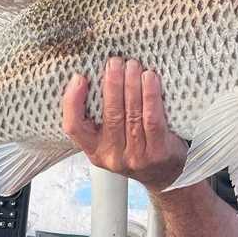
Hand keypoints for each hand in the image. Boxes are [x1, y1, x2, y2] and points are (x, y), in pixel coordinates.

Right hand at [62, 57, 188, 191]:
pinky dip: (150, 96)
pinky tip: (150, 79)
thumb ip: (101, 117)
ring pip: (131, 114)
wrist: (164, 175)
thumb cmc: (136, 148)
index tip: (79, 78)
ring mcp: (135, 156)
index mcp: (95, 150)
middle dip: (112, 83)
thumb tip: (99, 75)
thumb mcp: (111, 140)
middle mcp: (112, 155)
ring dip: (131, 84)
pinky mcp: (157, 153)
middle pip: (109, 114)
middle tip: (115, 61)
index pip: (74, 127)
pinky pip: (151, 119)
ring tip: (133, 65)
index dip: (73, 102)